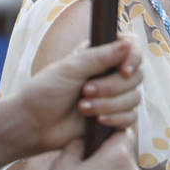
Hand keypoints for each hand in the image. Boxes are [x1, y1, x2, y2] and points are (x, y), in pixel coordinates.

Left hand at [21, 35, 143, 152]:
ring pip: (134, 98)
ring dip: (109, 104)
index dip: (134, 57)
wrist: (33, 125)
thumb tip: (128, 45)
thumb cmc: (45, 91)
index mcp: (100, 54)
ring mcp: (113, 96)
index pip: (132, 46)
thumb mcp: (70, 68)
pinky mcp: (114, 117)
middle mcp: (110, 73)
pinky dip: (115, 119)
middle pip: (136, 76)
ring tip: (82, 108)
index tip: (124, 70)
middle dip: (112, 87)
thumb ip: (100, 56)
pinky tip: (97, 121)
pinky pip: (130, 117)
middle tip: (85, 91)